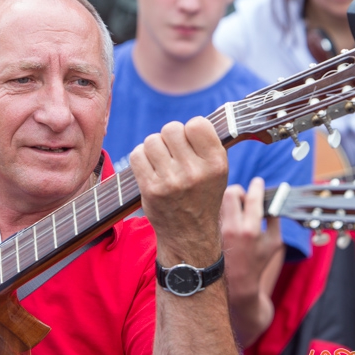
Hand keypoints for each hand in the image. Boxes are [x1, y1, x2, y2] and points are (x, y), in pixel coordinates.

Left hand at [129, 117, 227, 265]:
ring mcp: (171, 181)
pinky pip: (137, 155)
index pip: (197, 123)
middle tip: (173, 153)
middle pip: (171, 129)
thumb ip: (207, 144)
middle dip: (169, 138)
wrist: (189, 235)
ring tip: (161, 162)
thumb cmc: (202, 195)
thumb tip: (192, 120)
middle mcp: (195, 172)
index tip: (189, 142)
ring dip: (153, 148)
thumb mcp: (217, 171)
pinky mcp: (150, 189)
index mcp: (216, 163)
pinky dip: (141, 158)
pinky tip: (150, 169)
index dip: (190, 129)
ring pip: (151, 140)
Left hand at [221, 178, 282, 302]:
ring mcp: (217, 230)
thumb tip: (273, 199)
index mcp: (250, 231)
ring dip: (229, 201)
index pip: (252, 198)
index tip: (258, 181)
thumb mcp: (274, 242)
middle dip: (239, 190)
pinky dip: (221, 210)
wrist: (236, 283)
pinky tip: (226, 219)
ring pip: (219, 200)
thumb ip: (275, 219)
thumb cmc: (258, 262)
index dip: (256, 186)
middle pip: (230, 192)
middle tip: (244, 198)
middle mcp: (230, 228)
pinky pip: (213, 210)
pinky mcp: (208, 231)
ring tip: (236, 210)